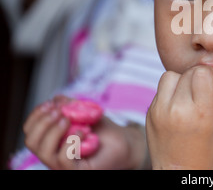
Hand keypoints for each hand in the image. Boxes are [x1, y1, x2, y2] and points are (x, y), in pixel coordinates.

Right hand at [23, 95, 146, 168]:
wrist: (124, 141)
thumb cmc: (103, 129)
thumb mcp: (83, 112)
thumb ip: (69, 105)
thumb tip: (56, 98)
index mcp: (50, 142)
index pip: (30, 132)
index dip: (35, 116)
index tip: (50, 103)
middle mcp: (52, 156)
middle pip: (31, 142)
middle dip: (42, 122)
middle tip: (60, 111)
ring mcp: (63, 166)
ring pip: (44, 152)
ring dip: (54, 131)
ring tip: (68, 119)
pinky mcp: (77, 171)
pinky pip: (63, 160)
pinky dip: (70, 143)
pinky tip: (83, 132)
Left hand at [146, 66, 212, 168]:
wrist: (177, 172)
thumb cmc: (204, 152)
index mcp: (200, 112)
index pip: (202, 72)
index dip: (209, 75)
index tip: (211, 85)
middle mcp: (178, 108)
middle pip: (187, 72)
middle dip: (196, 78)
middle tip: (200, 93)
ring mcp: (160, 109)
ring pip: (169, 75)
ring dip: (180, 81)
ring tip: (185, 96)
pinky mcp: (150, 112)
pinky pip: (160, 90)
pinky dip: (169, 93)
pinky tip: (176, 107)